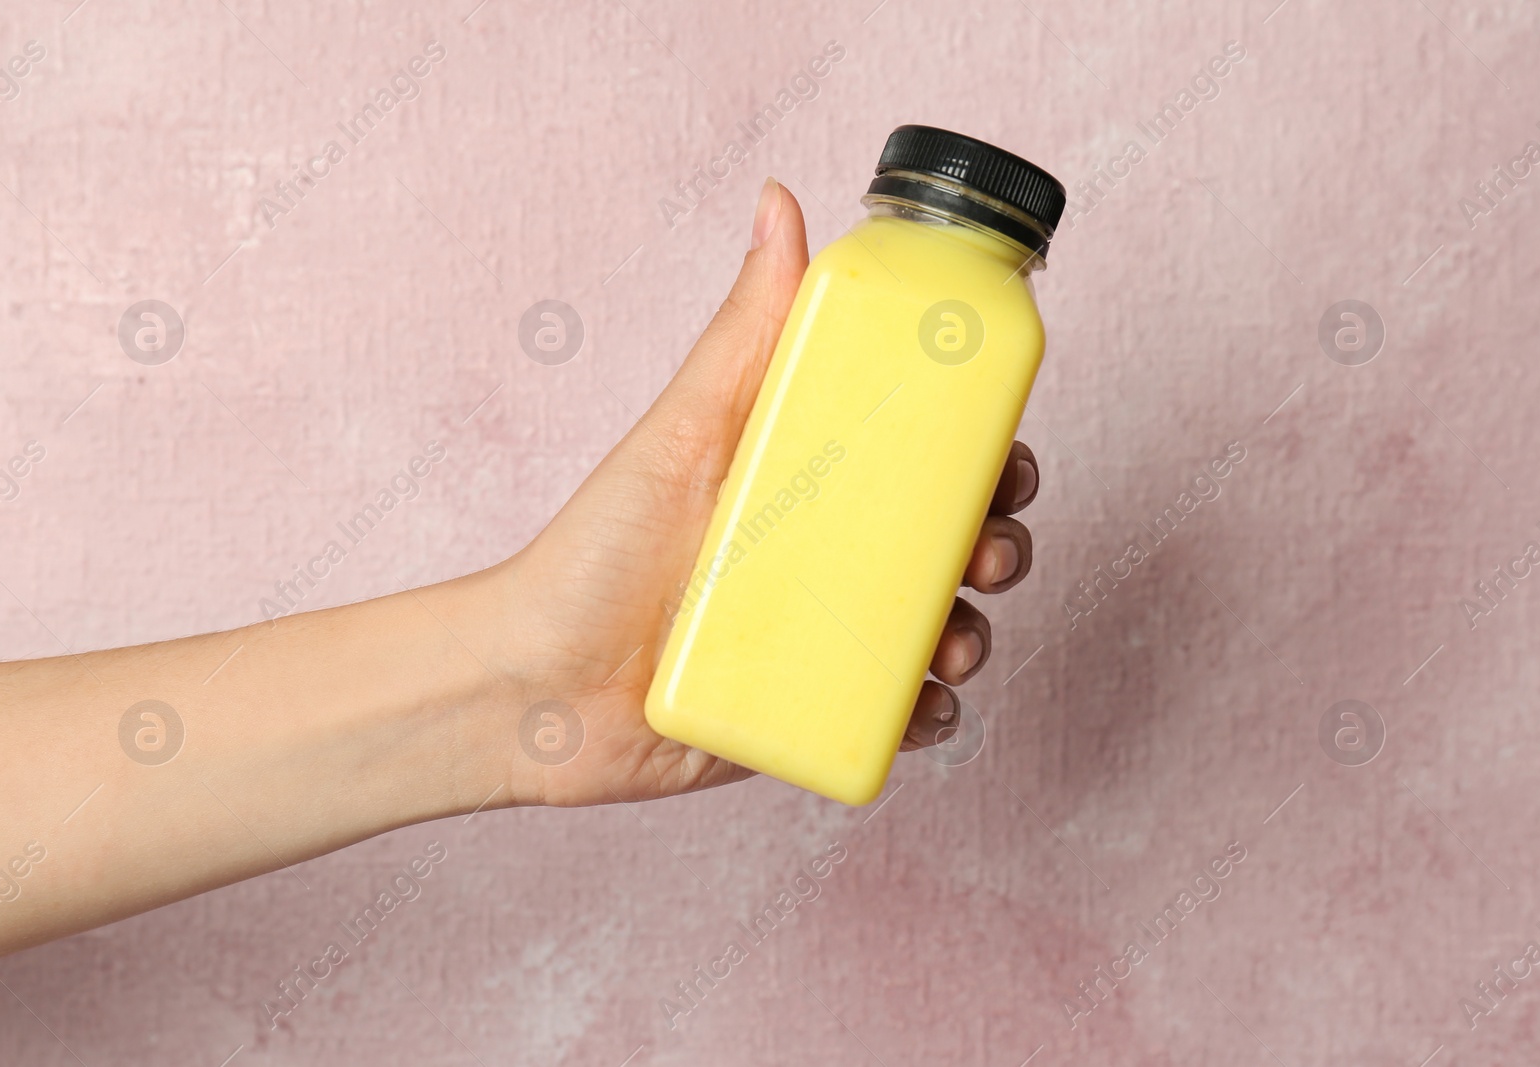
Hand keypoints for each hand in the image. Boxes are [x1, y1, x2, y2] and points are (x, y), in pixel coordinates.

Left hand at [492, 180, 1041, 807]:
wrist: (533, 691)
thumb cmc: (592, 554)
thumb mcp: (682, 433)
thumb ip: (741, 331)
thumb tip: (781, 200)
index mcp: (807, 482)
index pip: (922, 459)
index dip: (984, 459)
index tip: (1005, 461)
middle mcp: (824, 557)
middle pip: (949, 545)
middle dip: (996, 548)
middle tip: (987, 556)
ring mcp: (819, 639)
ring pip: (936, 631)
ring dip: (974, 635)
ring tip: (954, 645)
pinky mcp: (807, 712)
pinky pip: (893, 717)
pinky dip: (928, 716)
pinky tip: (926, 708)